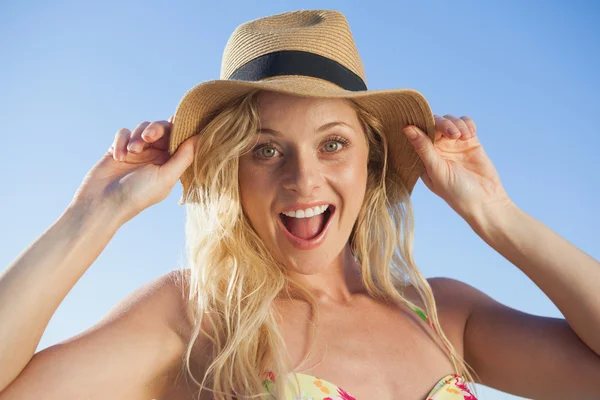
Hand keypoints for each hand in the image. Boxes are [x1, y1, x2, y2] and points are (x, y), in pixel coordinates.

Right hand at [71, 117, 197, 223]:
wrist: (103, 203)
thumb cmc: (138, 195)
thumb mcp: (166, 177)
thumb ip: (184, 157)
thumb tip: (200, 137)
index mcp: (170, 163)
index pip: (179, 138)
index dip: (179, 128)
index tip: (177, 120)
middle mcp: (155, 156)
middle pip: (161, 128)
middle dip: (156, 128)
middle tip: (148, 137)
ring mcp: (136, 152)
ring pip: (142, 127)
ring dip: (137, 137)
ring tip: (132, 152)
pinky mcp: (119, 149)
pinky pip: (123, 133)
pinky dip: (121, 141)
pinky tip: (119, 157)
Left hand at [402, 114, 512, 221]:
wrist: (485, 200)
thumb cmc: (456, 192)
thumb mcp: (437, 170)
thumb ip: (424, 148)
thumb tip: (407, 128)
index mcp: (423, 156)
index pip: (418, 132)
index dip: (423, 124)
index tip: (430, 124)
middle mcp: (436, 148)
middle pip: (435, 123)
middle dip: (445, 124)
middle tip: (454, 135)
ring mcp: (453, 143)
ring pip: (450, 120)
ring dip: (458, 124)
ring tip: (464, 138)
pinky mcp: (469, 141)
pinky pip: (465, 123)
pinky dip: (468, 124)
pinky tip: (470, 135)